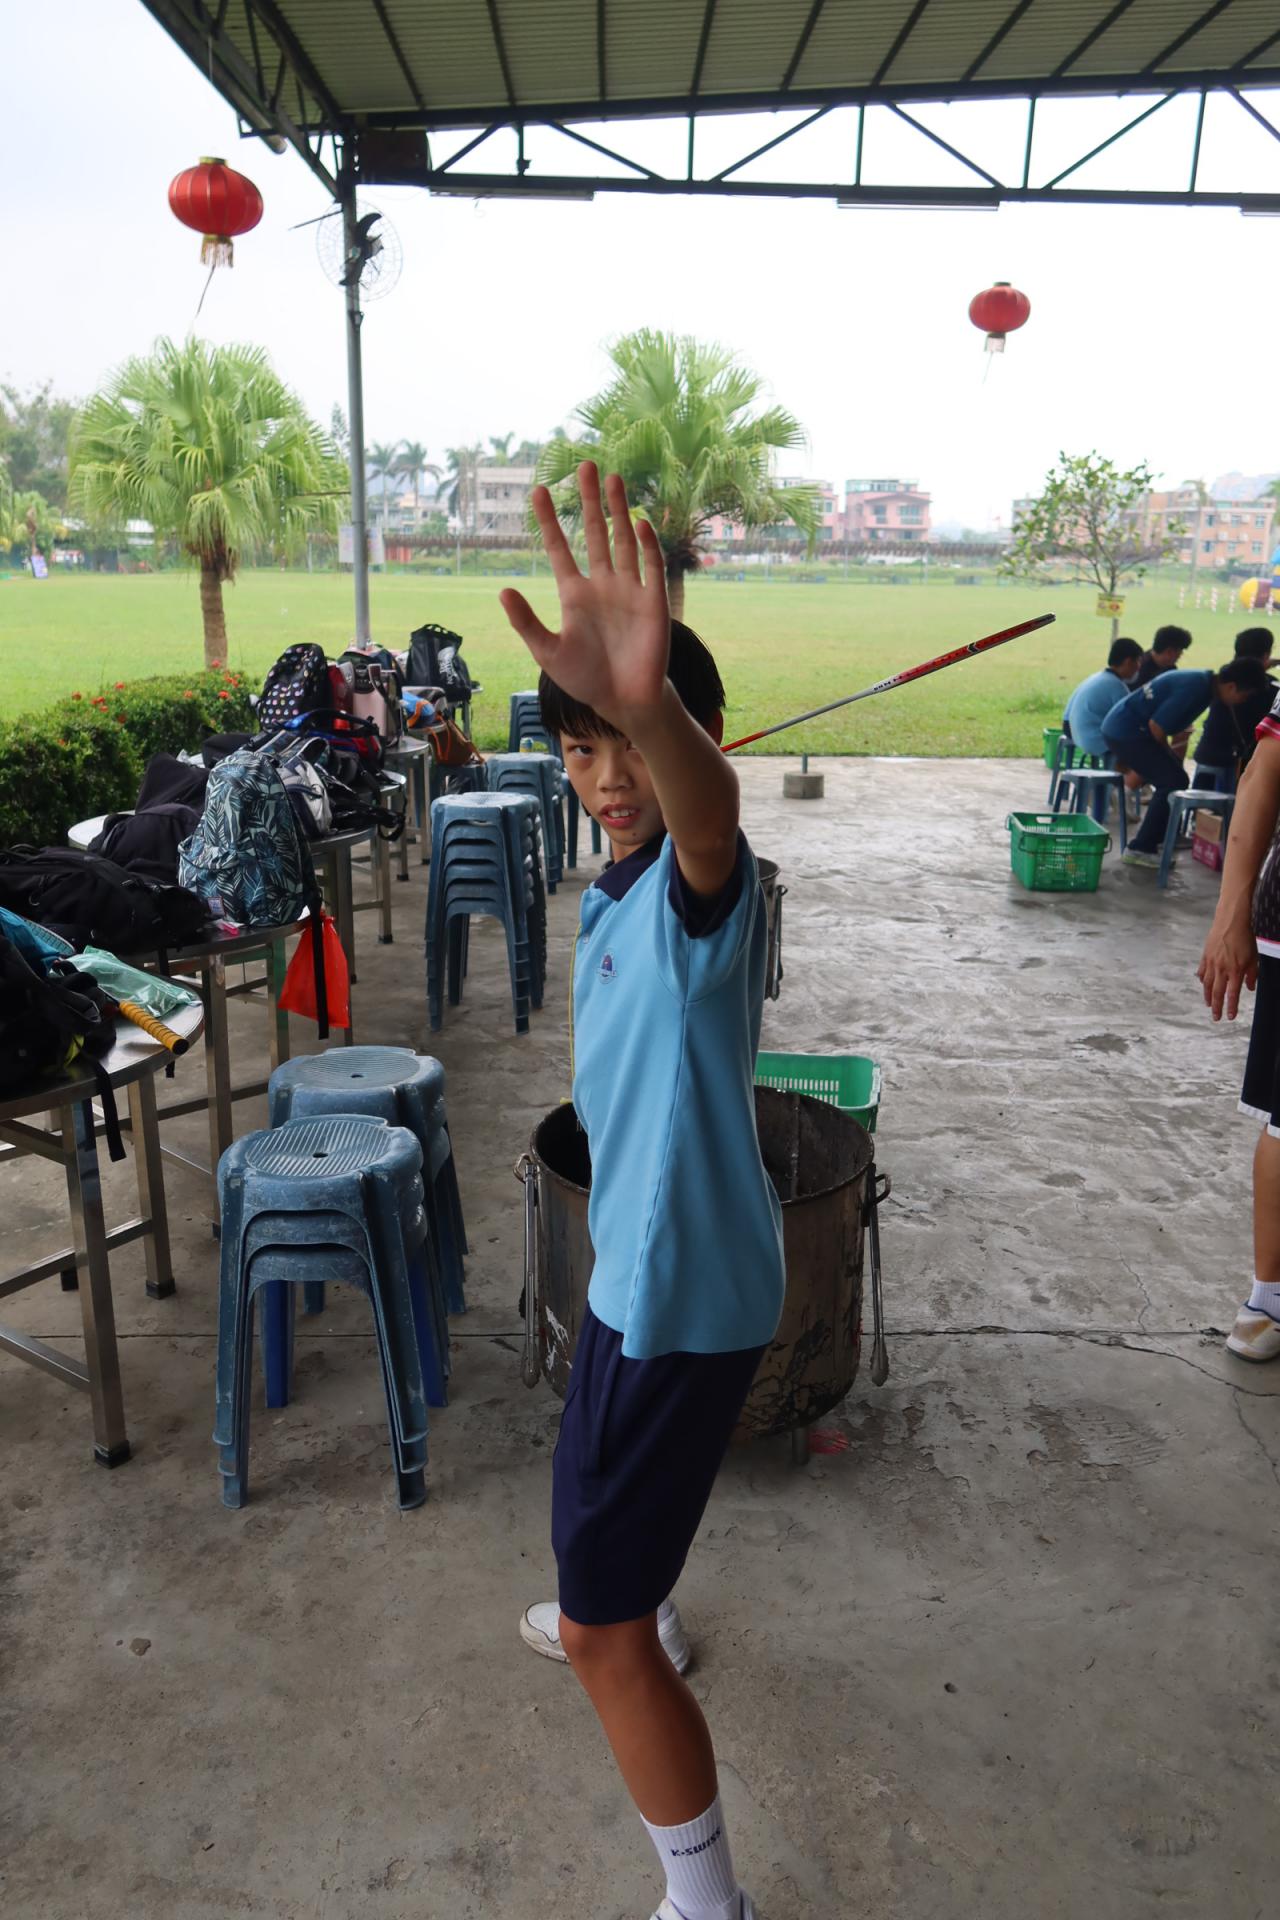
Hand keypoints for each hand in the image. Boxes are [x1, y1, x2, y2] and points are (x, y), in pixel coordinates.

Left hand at [498, 462, 669, 733]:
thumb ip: (526, 621)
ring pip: (622, 541)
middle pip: (594, 533)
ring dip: (619, 511)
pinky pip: (650, 568)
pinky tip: (638, 523)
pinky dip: (646, 546)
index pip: (559, 548)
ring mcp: (629, 590)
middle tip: (585, 465)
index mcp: (574, 593)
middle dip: (590, 500)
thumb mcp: (548, 651)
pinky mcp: (653, 602)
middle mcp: (603, 584)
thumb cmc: (585, 678)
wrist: (624, 701)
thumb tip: (503, 589)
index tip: (539, 491)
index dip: (549, 521)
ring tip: (613, 479)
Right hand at [1198, 915, 1257, 1020]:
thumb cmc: (1245, 938)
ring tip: (1209, 1005)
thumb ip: (1252, 974)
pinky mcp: (1205, 956)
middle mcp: (1222, 969)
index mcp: (1236, 970)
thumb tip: (1249, 987)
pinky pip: (1202, 972)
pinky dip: (1202, 981)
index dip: (1231, 1007)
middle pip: (1217, 993)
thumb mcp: (1254, 957)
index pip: (1232, 994)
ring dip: (1208, 997)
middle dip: (1217, 1007)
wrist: (1231, 921)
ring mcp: (1212, 963)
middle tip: (1216, 1017)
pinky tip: (1203, 985)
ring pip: (1207, 985)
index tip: (1229, 1017)